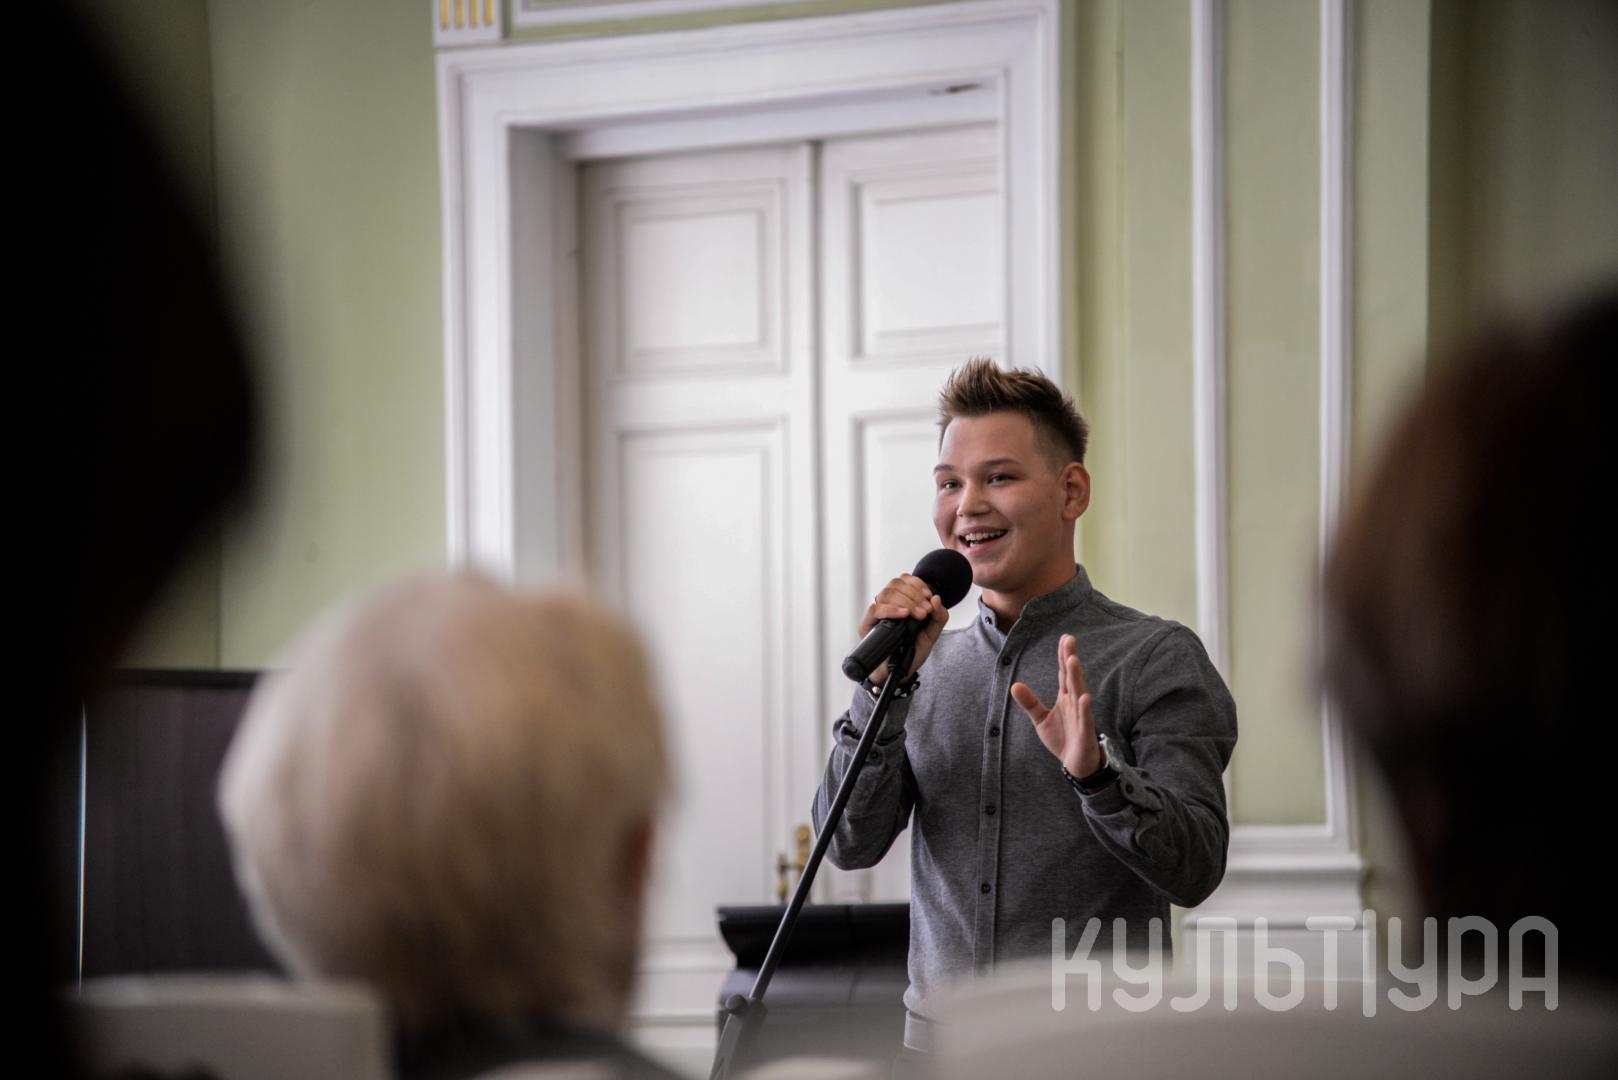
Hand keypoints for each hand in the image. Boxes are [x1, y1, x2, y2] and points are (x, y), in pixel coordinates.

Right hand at [860, 574, 948, 684]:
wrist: (900, 672)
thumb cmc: (912, 651)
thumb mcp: (932, 634)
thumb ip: (939, 617)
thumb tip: (936, 598)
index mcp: (901, 601)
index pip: (904, 579)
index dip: (917, 584)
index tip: (928, 596)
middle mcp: (887, 604)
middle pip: (895, 584)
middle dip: (914, 595)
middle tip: (925, 611)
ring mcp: (877, 614)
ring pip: (886, 593)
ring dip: (905, 601)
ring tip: (917, 616)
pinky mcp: (867, 625)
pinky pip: (875, 609)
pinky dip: (891, 610)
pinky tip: (904, 615)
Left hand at [1011, 633, 1102, 776]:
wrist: (1077, 763)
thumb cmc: (1063, 738)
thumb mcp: (1041, 719)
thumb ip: (1030, 702)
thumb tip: (1014, 685)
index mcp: (1065, 698)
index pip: (1064, 673)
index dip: (1063, 656)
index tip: (1065, 638)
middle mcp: (1075, 703)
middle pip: (1072, 678)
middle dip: (1070, 659)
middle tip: (1069, 640)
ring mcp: (1081, 715)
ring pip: (1079, 693)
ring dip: (1076, 677)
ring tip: (1073, 660)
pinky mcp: (1085, 731)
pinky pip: (1085, 718)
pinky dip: (1085, 708)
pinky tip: (1084, 697)